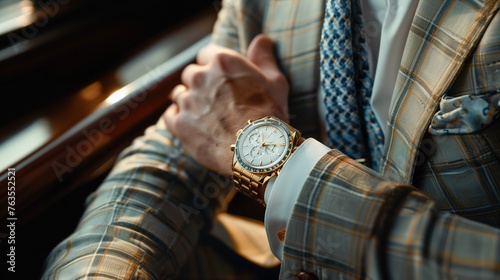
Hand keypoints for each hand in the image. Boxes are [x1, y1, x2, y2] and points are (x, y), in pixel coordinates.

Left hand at [163, 34, 288, 175]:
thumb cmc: (269, 114)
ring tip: (205, 116)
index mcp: (222, 62)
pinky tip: (191, 125)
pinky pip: (169, 115)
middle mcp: (200, 77)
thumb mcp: (275, 81)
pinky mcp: (180, 124)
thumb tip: (262, 40)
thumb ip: (264, 58)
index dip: (213, 65)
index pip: (206, 53)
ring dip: (189, 101)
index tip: (221, 77)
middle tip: (216, 99)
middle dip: (200, 84)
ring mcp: (187, 101)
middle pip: (191, 74)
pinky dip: (177, 118)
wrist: (257, 150)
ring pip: (179, 94)